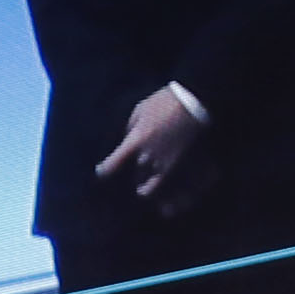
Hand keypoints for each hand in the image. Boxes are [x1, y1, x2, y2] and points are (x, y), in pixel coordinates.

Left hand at [94, 84, 212, 214]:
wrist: (193, 101)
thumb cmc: (165, 100)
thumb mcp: (141, 109)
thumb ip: (131, 126)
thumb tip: (127, 137)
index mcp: (138, 138)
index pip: (116, 160)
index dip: (106, 169)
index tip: (101, 172)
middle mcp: (149, 153)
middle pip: (134, 169)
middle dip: (131, 171)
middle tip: (130, 171)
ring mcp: (164, 159)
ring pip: (148, 179)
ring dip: (144, 183)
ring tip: (142, 189)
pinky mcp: (177, 162)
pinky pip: (163, 181)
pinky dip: (154, 187)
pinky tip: (147, 192)